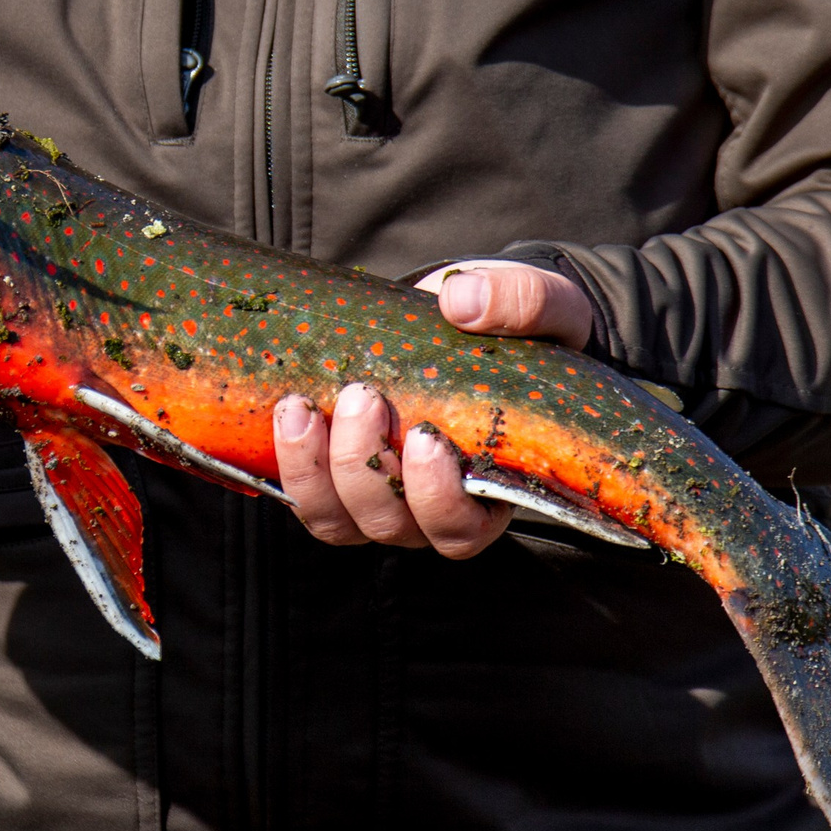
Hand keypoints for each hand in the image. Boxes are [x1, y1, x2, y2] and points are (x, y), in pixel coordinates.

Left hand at [272, 261, 591, 558]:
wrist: (466, 315)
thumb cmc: (518, 326)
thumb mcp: (545, 305)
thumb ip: (521, 301)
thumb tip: (460, 300)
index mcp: (491, 486)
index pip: (461, 530)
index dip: (437, 499)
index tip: (426, 437)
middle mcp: (428, 506)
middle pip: (387, 523)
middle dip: (365, 465)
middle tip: (363, 395)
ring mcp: (377, 493)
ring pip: (334, 518)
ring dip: (310, 468)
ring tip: (301, 405)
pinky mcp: (333, 469)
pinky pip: (300, 489)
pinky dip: (285, 459)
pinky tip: (287, 408)